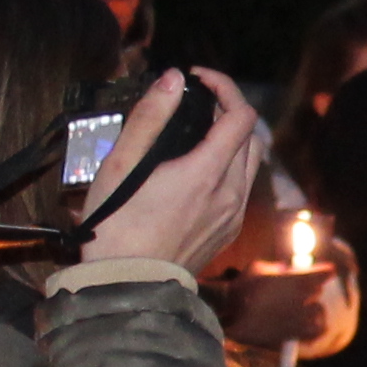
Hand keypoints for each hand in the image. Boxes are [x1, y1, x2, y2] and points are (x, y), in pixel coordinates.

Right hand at [78, 72, 267, 276]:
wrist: (127, 286)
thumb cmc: (116, 226)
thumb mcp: (121, 164)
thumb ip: (150, 117)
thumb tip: (173, 79)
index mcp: (208, 173)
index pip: (241, 115)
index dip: (224, 88)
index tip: (198, 80)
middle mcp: (231, 195)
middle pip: (250, 137)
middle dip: (228, 112)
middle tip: (195, 106)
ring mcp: (233, 217)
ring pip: (249, 165)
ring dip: (231, 142)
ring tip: (196, 136)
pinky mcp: (227, 234)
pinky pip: (240, 191)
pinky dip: (228, 170)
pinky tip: (195, 173)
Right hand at [216, 263, 343, 354]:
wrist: (229, 314)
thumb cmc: (242, 288)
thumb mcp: (258, 268)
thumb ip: (277, 268)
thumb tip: (286, 269)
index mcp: (300, 280)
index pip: (326, 273)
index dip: (324, 272)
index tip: (324, 272)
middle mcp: (306, 300)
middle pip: (318, 293)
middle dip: (309, 292)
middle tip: (298, 293)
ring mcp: (302, 320)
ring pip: (319, 313)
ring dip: (312, 311)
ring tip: (300, 311)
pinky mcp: (296, 336)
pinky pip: (316, 332)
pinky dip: (314, 330)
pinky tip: (305, 328)